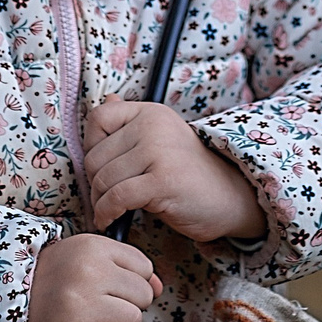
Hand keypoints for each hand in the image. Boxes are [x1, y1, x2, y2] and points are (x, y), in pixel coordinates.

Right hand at [26, 232, 160, 321]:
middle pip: (143, 296)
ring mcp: (78, 304)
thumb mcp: (85, 259)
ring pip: (133, 321)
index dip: (132, 282)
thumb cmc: (52, 280)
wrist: (4, 302)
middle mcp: (87, 272)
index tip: (110, 286)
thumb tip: (160, 287)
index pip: (144, 268)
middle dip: (129, 305)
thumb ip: (126, 267)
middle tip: (101, 307)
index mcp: (91, 246)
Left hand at [84, 100, 268, 243]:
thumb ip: (131, 124)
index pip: (99, 119)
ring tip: (111, 211)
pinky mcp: (162, 180)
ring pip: (103, 179)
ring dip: (100, 202)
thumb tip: (107, 100)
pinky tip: (111, 221)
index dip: (91, 146)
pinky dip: (107, 213)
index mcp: (151, 112)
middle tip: (106, 198)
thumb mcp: (160, 140)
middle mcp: (153, 125)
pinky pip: (116, 198)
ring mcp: (158, 151)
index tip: (101, 167)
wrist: (230, 197)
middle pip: (95, 156)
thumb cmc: (188, 174)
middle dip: (94, 183)